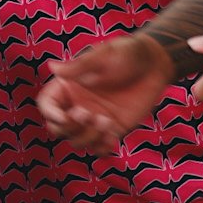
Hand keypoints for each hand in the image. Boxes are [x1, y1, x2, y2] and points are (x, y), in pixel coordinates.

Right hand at [40, 34, 174, 149]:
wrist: (154, 65)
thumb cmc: (127, 54)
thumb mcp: (103, 56)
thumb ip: (79, 66)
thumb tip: (52, 67)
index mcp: (70, 86)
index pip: (47, 104)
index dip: (50, 114)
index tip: (64, 116)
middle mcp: (78, 104)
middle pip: (58, 128)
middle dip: (70, 127)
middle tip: (88, 114)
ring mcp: (94, 119)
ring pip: (77, 141)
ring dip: (88, 137)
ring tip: (107, 121)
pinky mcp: (111, 130)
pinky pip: (98, 148)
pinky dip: (102, 148)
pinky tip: (113, 137)